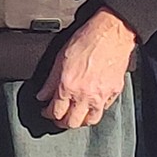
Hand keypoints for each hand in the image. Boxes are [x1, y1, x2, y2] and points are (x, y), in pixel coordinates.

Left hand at [36, 9, 135, 128]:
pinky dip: (95, 111)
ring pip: (90, 121)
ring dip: (80, 121)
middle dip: (62, 122)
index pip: (55, 111)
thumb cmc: (86, 41)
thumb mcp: (59, 59)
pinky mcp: (114, 93)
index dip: (48, 114)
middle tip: (58, 117)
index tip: (46, 111)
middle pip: (72, 122)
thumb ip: (50, 81)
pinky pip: (104, 110)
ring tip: (74, 115)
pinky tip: (90, 106)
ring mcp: (101, 96)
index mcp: (69, 87)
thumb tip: (42, 95)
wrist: (111, 34)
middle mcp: (85, 95)